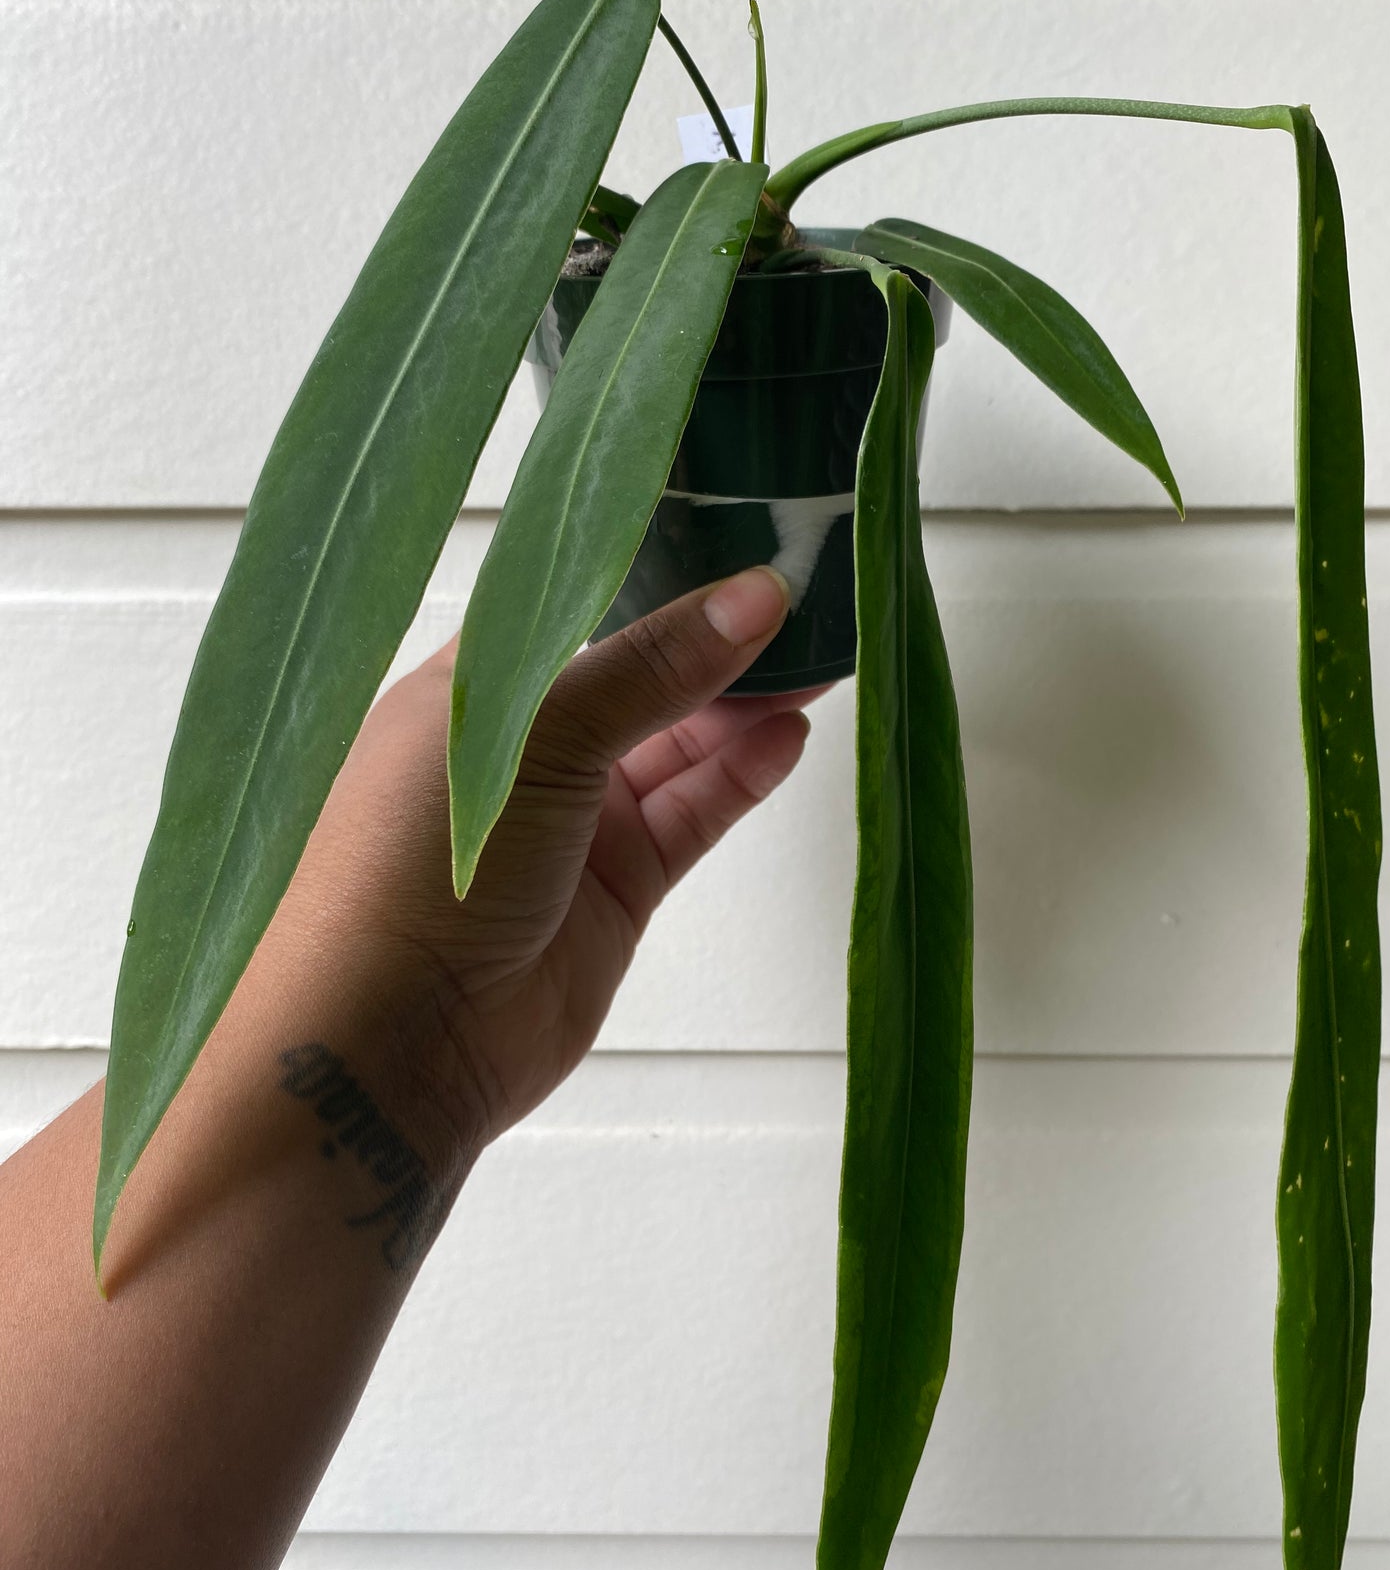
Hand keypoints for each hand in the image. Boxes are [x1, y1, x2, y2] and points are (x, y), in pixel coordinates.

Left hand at [266, 565, 815, 1179]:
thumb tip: (758, 593)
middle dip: (718, 633)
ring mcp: (574, 816)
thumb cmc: (417, 866)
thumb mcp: (536, 738)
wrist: (390, 1044)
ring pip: (677, 739)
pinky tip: (788, 731)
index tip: (742, 525)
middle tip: (807, 588)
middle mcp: (524, 742)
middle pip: (641, 668)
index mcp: (474, 684)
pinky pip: (692, 811)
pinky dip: (740, 772)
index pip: (579, 600)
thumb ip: (651, 666)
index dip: (659, 564)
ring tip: (819, 654)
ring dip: (742, 699)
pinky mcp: (618, 884)